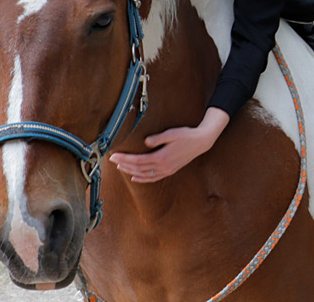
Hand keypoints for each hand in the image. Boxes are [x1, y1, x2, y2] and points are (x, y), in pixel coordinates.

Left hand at [109, 107, 229, 182]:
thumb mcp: (171, 133)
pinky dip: (142, 179)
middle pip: (138, 168)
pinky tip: (135, 178)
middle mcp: (163, 166)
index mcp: (161, 157)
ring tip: (120, 168)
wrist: (201, 142)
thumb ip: (157, 139)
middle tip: (112, 160)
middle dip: (124, 164)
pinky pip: (153, 178)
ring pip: (144, 175)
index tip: (114, 156)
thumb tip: (145, 142)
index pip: (138, 160)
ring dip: (131, 172)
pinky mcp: (170, 170)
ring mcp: (167, 170)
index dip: (125, 159)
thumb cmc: (186, 135)